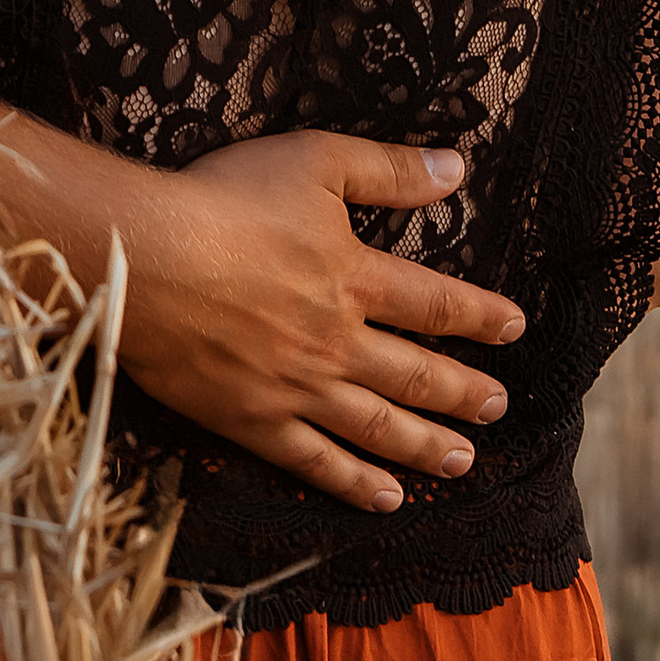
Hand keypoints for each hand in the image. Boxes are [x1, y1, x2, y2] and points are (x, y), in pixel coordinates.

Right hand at [0, 98, 523, 516]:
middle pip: (416, 374)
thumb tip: (458, 167)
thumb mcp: (315, 161)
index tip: (513, 329)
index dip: (480, 317)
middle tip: (498, 409)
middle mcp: (338, 342)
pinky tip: (387, 499)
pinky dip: (355, 483)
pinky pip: (315, 461)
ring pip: (378, 427)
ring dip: (426, 445)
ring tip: (464, 462)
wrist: (146, 259)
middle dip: (463, 392)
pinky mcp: (253, 421)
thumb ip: (388, 169)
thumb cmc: (224, 200)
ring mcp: (297, 388)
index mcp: (355, 279)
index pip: (437, 304)